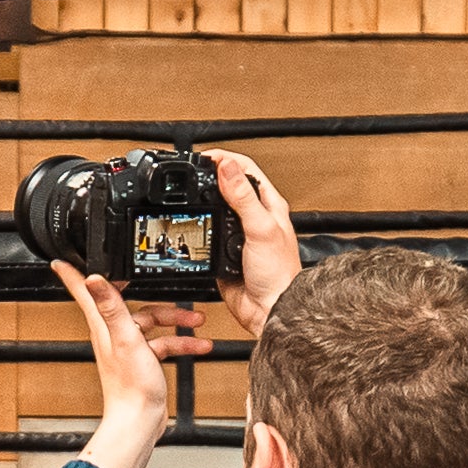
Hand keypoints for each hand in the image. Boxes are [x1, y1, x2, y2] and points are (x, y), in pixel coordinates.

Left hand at [59, 262, 179, 467]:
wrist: (140, 421)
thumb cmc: (130, 388)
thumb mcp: (125, 339)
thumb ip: (111, 307)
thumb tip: (93, 278)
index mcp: (103, 326)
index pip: (84, 292)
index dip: (72, 274)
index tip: (61, 260)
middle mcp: (112, 334)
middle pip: (127, 303)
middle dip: (148, 292)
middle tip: (156, 278)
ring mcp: (128, 348)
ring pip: (151, 323)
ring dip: (175, 321)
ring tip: (196, 320)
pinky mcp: (142, 361)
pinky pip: (162, 344)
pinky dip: (180, 343)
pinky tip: (198, 345)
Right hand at [207, 152, 301, 331]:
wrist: (270, 309)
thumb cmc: (279, 273)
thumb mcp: (260, 228)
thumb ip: (243, 197)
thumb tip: (228, 167)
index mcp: (268, 204)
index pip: (245, 169)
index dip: (224, 159)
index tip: (203, 158)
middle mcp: (254, 216)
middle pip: (227, 185)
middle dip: (209, 175)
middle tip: (191, 171)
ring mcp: (237, 234)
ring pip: (215, 207)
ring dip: (202, 199)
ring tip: (188, 191)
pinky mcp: (223, 251)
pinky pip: (207, 233)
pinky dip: (198, 224)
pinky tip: (191, 221)